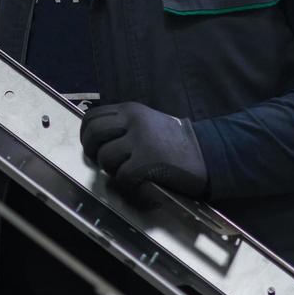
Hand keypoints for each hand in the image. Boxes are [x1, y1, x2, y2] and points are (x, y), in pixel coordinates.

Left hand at [80, 102, 207, 198]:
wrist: (208, 152)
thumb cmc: (176, 142)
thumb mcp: (147, 122)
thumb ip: (122, 126)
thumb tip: (96, 142)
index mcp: (130, 110)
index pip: (92, 117)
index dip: (85, 135)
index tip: (92, 147)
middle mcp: (133, 121)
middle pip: (93, 134)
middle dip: (93, 152)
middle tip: (103, 163)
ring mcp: (140, 139)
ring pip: (105, 157)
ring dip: (112, 170)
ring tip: (126, 173)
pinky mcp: (148, 159)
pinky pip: (122, 175)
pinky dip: (127, 184)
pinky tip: (138, 183)